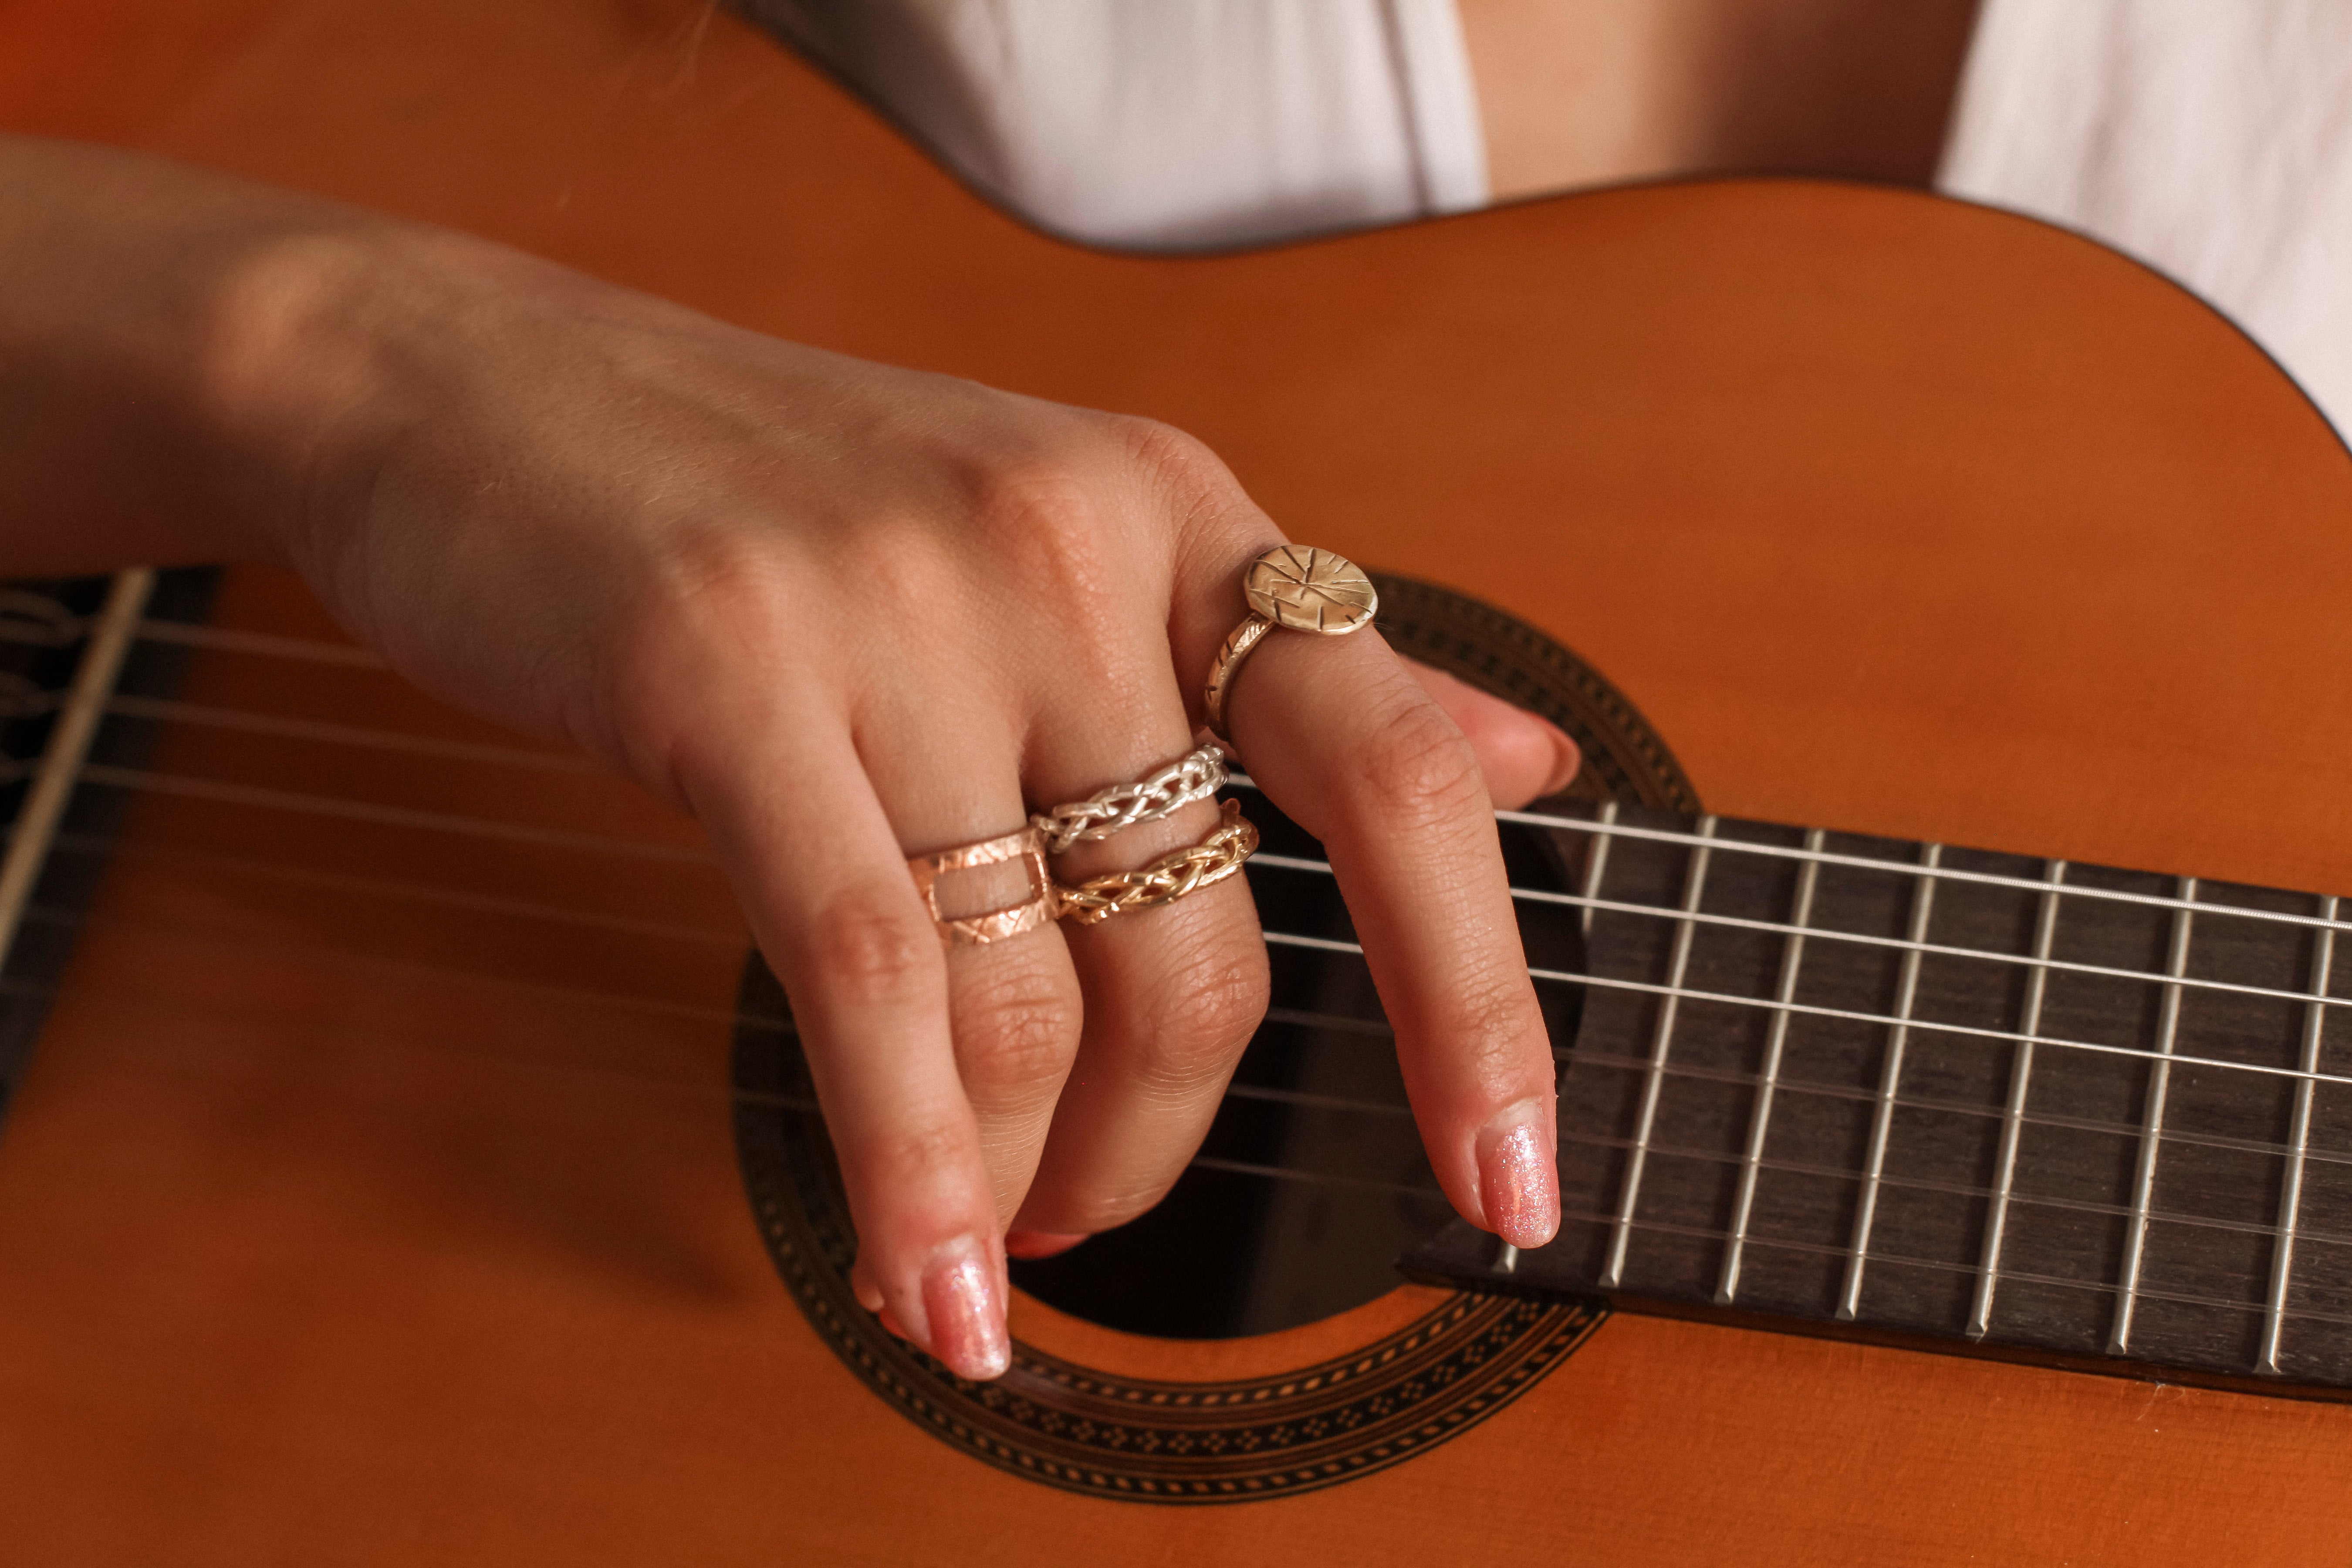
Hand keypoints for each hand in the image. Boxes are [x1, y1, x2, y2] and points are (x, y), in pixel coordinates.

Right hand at [3, 142, 1575, 1379]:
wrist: (486, 381)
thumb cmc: (783, 495)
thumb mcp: (1073, 540)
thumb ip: (1300, 668)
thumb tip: (1534, 758)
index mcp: (1175, 514)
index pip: (1401, 770)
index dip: (1480, 996)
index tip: (1508, 1181)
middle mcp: (1067, 544)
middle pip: (1198, 942)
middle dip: (1159, 1141)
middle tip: (1093, 1218)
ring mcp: (895, 602)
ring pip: (1034, 990)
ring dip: (1023, 1174)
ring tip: (980, 1245)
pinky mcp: (725, 667)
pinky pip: (873, 978)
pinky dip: (909, 1167)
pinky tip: (919, 1280)